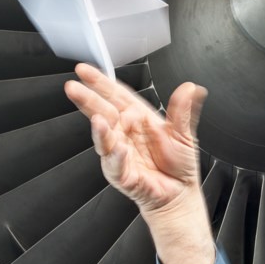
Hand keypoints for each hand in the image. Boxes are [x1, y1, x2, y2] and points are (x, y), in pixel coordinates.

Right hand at [64, 63, 207, 214]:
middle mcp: (124, 133)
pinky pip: (115, 164)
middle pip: (103, 112)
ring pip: (103, 138)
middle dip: (87, 100)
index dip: (100, 82)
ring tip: (97, 119)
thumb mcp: (183, 133)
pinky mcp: (121, 174)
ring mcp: (118, 153)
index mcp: (137, 118)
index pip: (115, 95)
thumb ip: (183, 110)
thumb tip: (191, 88)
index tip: (85, 71)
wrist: (180, 193)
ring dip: (99, 129)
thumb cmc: (177, 164)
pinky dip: (116, 156)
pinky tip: (118, 149)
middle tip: (73, 88)